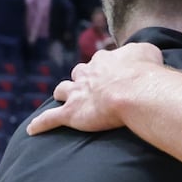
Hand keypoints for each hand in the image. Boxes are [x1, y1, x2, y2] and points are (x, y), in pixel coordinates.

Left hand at [27, 42, 163, 135]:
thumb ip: (141, 52)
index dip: (106, 68)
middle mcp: (87, 73)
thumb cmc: (145, 73)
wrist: (134, 91)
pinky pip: (50, 119)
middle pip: (79, 73)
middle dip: (82, 79)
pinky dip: (41, 123)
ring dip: (64, 94)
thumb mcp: (148, 51)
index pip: (101, 61)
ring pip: (63, 90)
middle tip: (91, 88)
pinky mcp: (71, 113)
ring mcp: (77, 93)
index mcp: (104, 60)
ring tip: (64, 100)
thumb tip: (143, 55)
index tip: (115, 75)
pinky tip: (33, 129)